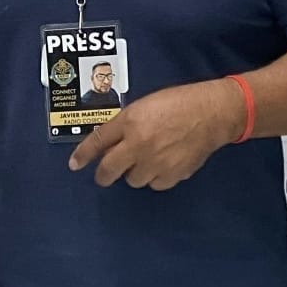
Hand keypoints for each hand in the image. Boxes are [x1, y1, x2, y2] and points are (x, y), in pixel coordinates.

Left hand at [69, 79, 240, 189]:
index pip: (99, 141)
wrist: (211, 113)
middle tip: (105, 174)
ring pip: (133, 180)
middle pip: (110, 170)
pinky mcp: (172, 176)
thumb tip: (109, 145)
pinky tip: (164, 163)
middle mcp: (139, 145)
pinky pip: (154, 184)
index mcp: (131, 122)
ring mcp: (156, 163)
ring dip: (134, 172)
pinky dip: (155, 177)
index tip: (74, 165)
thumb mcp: (145, 106)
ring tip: (147, 158)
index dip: (84, 154)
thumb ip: (125, 125)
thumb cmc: (178, 102)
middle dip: (104, 174)